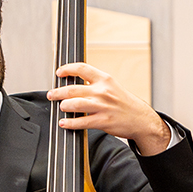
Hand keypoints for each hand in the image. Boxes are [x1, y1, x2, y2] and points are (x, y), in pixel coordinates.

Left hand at [47, 62, 170, 154]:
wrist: (141, 119)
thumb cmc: (125, 103)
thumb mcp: (112, 87)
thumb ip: (95, 84)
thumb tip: (74, 85)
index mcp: (105, 79)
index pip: (82, 68)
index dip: (67, 69)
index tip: (59, 73)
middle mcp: (103, 91)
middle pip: (73, 89)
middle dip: (58, 92)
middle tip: (52, 94)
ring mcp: (103, 107)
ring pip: (75, 104)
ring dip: (64, 106)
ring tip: (61, 107)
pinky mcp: (103, 121)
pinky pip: (81, 122)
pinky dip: (70, 123)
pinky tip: (64, 123)